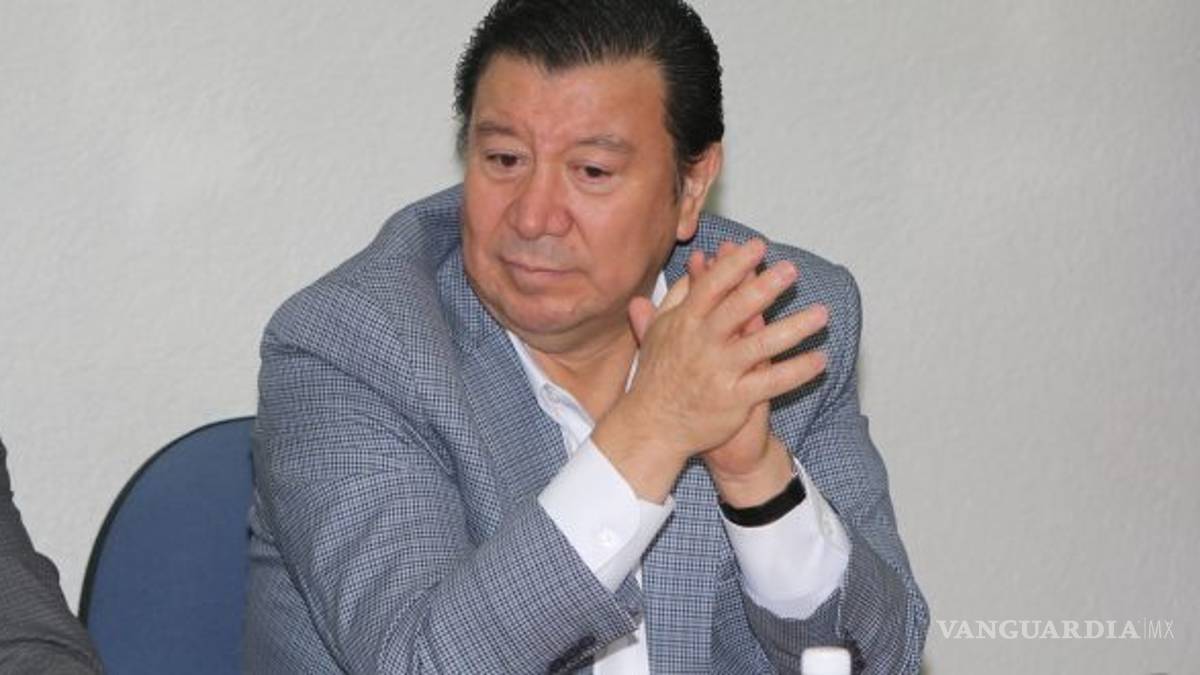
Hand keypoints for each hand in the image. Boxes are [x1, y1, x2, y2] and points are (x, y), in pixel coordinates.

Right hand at [592, 239, 827, 501]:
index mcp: (685, 323)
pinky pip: (772, 383)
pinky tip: (820, 360)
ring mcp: (719, 372)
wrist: (652, 427)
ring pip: (761, 345)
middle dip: (764, 287)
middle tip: (791, 269)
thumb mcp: (659, 331)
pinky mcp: (734, 400)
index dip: (734, 264)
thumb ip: (677, 296)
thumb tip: (697, 263)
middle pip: (737, 310)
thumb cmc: (657, 375)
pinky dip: (797, 371)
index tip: (757, 246)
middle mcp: (702, 345)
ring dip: (793, 328)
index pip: (711, 286)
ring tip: (821, 313)